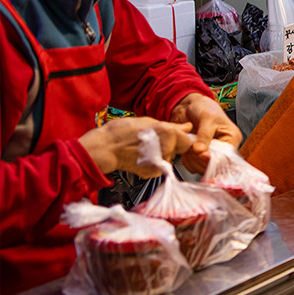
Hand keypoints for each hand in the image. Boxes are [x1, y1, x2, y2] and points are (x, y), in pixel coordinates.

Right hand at [79, 117, 194, 176]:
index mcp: (167, 133)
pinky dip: (154, 162)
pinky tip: (143, 156)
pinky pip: (160, 166)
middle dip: (172, 146)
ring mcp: (160, 162)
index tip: (174, 137)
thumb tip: (187, 127)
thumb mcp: (148, 121)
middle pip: (179, 150)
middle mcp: (166, 148)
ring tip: (146, 148)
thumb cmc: (121, 132)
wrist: (105, 148)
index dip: (180, 138)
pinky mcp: (153, 172)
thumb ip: (172, 126)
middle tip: (155, 141)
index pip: (187, 140)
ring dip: (162, 154)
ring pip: (170, 158)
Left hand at [169, 92, 241, 173]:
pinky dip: (187, 161)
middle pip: (215, 164)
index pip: (226, 156)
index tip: (200, 153)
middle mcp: (223, 148)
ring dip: (192, 160)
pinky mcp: (199, 155)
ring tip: (188, 147)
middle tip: (191, 148)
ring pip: (203, 167)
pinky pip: (194, 166)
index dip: (212, 157)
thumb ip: (204, 135)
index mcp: (232, 138)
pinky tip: (185, 151)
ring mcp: (210, 152)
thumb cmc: (203, 107)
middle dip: (200, 158)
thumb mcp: (207, 118)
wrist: (188, 105)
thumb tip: (200, 150)